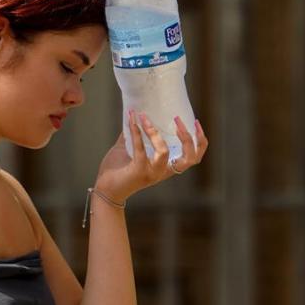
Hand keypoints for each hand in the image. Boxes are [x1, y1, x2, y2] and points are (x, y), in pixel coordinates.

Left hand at [94, 109, 209, 202]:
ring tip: (146, 118)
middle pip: (190, 158)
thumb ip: (134, 135)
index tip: (196, 122)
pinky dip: (136, 132)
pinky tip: (132, 120)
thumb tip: (134, 114)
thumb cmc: (116, 171)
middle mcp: (163, 172)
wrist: (104, 190)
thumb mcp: (129, 149)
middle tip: (178, 119)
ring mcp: (152, 173)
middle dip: (188, 138)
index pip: (194, 157)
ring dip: (155, 133)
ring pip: (164, 151)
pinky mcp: (139, 171)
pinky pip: (140, 148)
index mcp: (166, 167)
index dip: (200, 141)